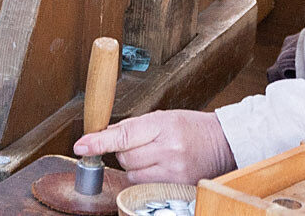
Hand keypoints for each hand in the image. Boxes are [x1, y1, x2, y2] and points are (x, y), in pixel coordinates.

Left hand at [74, 110, 235, 183]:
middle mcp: (168, 148)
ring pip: (132, 173)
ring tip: (154, 156)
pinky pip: (144, 185)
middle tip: (143, 145)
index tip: (81, 146)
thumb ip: (134, 127)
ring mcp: (172, 170)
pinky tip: (159, 168)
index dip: (99, 142)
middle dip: (125, 152)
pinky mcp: (175, 186)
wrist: (223, 143)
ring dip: (135, 166)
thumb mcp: (165, 117)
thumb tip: (104, 136)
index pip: (124, 135)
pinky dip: (144, 178)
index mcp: (163, 124)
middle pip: (124, 157)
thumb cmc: (193, 127)